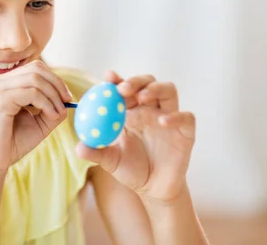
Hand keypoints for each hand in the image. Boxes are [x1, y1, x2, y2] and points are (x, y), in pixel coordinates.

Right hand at [0, 60, 71, 176]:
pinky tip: (50, 116)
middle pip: (36, 69)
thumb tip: (67, 97)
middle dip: (57, 85)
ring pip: (35, 79)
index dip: (55, 80)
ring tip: (57, 114)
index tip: (66, 98)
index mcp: (5, 83)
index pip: (35, 68)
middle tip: (67, 102)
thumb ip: (52, 107)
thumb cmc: (11, 143)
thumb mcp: (38, 122)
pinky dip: (46, 103)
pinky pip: (31, 92)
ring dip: (53, 96)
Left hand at [76, 71, 195, 201]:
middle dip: (135, 81)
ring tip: (142, 97)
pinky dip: (176, 116)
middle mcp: (151, 109)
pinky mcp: (185, 131)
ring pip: (169, 91)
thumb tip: (79, 147)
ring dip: (156, 89)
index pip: (125, 87)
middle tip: (123, 89)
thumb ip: (96, 152)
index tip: (108, 77)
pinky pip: (187, 117)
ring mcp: (169, 118)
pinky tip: (162, 122)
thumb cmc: (131, 170)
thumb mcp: (110, 160)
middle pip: (148, 82)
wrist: (154, 189)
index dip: (117, 80)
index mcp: (131, 110)